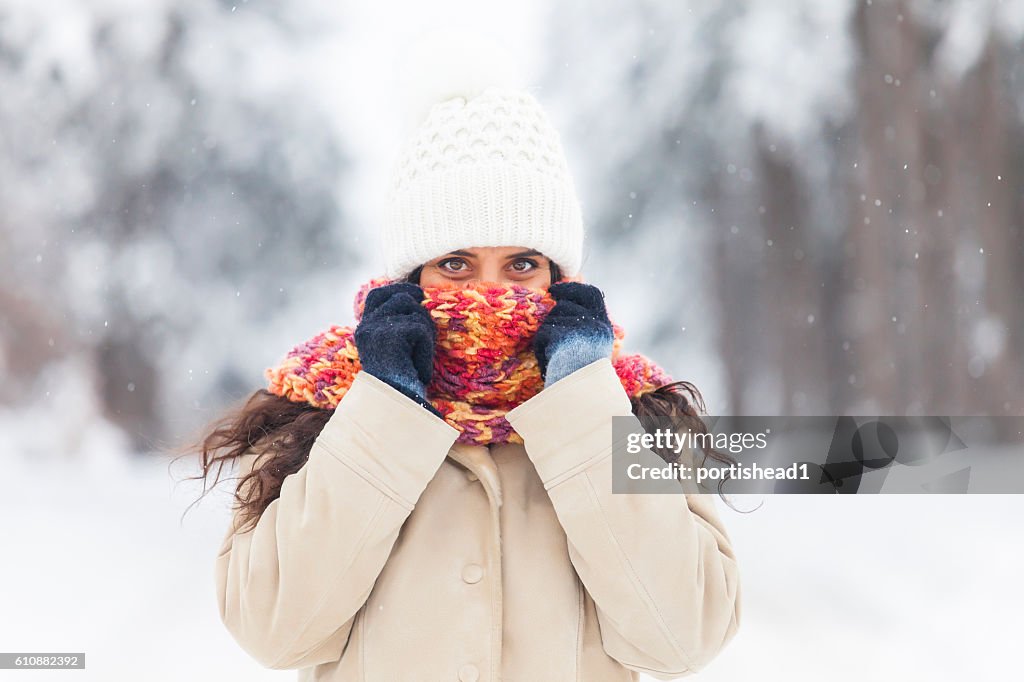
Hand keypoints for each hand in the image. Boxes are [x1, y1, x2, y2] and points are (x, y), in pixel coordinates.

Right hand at [354, 282, 440, 414]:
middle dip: (420, 315)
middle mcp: (367, 327)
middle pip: (401, 298)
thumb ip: (398, 326)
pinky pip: (420, 330)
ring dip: (425, 335)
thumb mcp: (397, 351)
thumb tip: (416, 299)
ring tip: (419, 360)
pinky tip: (420, 370)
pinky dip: (426, 351)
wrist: (393, 408)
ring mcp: (376, 330)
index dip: (399, 289)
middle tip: (426, 337)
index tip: (417, 294)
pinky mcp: (390, 336)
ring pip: (415, 313)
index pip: (379, 294)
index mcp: (366, 329)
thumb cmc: (400, 385)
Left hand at [533, 282, 614, 386]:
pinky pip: (544, 334)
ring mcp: (580, 329)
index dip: (574, 288)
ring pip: (553, 319)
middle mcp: (595, 325)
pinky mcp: (563, 336)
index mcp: (603, 328)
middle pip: (567, 304)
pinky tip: (548, 362)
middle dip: (556, 306)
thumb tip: (566, 304)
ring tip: (555, 356)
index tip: (557, 289)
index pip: (592, 294)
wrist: (582, 396)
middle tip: (548, 300)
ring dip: (548, 334)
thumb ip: (584, 327)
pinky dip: (542, 347)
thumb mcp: (590, 348)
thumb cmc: (582, 377)